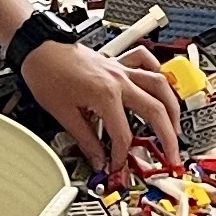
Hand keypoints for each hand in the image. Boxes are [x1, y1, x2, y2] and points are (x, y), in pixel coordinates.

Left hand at [23, 36, 183, 184]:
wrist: (39, 48)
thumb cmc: (47, 74)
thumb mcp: (63, 114)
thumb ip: (86, 140)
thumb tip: (98, 159)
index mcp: (105, 95)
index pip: (123, 134)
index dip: (122, 155)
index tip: (118, 166)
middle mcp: (119, 80)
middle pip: (155, 110)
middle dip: (167, 136)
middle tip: (172, 155)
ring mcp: (121, 69)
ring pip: (160, 84)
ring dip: (172, 106)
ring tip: (176, 125)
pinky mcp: (118, 62)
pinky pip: (146, 61)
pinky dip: (157, 72)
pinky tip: (160, 84)